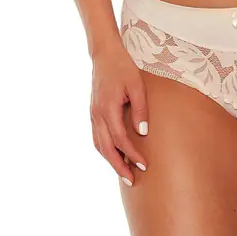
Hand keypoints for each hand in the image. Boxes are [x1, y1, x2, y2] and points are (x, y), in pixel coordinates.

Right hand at [90, 41, 149, 185]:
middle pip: (105, 148)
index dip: (132, 154)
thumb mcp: (137, 85)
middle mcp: (97, 115)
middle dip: (118, 166)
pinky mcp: (93, 113)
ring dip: (110, 160)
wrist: (104, 55)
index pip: (120, 139)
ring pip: (99, 145)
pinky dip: (105, 150)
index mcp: (107, 109)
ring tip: (124, 173)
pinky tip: (115, 155)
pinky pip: (97, 137)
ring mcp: (93, 114)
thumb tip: (143, 132)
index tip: (144, 165)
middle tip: (132, 181)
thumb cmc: (123, 68)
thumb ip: (140, 109)